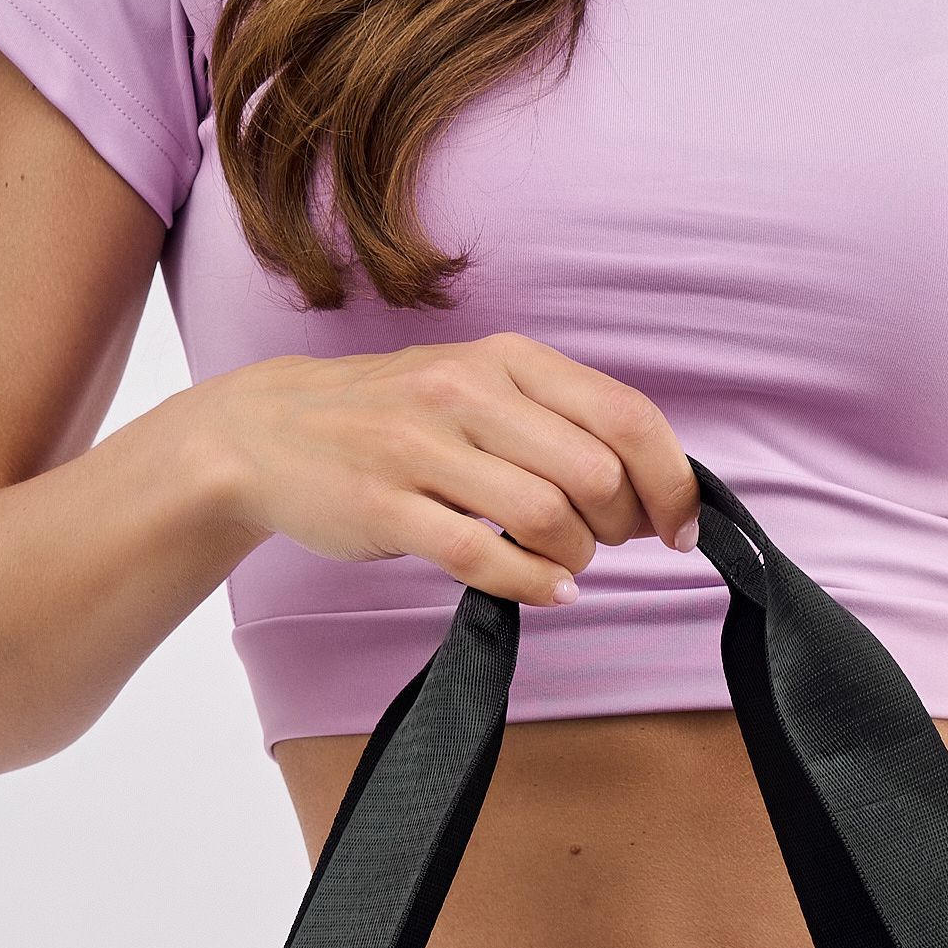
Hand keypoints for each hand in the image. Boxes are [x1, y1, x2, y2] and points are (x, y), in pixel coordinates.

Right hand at [203, 333, 699, 606]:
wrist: (267, 433)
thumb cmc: (392, 419)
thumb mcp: (477, 388)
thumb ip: (555, 421)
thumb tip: (647, 481)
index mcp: (506, 359)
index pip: (625, 414)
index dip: (671, 480)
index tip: (680, 527)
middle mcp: (467, 391)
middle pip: (595, 472)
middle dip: (621, 525)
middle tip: (604, 543)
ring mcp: (421, 447)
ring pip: (545, 515)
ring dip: (574, 556)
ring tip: (561, 561)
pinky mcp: (384, 505)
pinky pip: (481, 556)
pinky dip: (531, 584)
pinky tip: (547, 589)